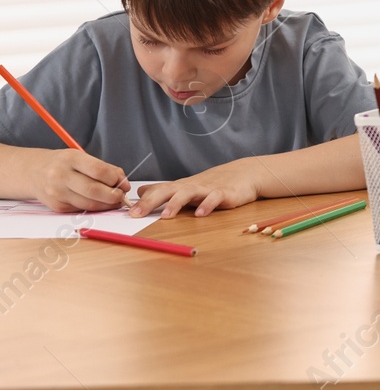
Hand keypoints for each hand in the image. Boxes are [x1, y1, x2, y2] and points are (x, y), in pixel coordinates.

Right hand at [31, 149, 129, 211]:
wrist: (33, 172)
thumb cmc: (64, 163)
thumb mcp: (81, 157)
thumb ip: (104, 168)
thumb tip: (123, 182)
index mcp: (71, 159)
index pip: (98, 170)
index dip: (115, 179)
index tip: (124, 183)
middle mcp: (61, 176)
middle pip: (93, 190)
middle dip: (113, 195)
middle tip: (122, 196)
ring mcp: (57, 192)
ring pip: (88, 203)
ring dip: (107, 205)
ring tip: (115, 201)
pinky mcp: (56, 206)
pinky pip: (81, 209)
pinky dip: (94, 208)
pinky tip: (100, 203)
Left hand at [130, 162, 259, 217]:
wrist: (243, 174)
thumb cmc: (212, 184)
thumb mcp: (186, 187)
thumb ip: (164, 190)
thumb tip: (140, 192)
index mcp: (179, 187)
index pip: (156, 192)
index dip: (140, 202)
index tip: (125, 213)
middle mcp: (190, 186)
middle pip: (166, 191)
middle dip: (150, 203)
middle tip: (135, 214)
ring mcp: (206, 189)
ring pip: (188, 193)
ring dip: (176, 204)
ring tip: (166, 216)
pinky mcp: (224, 193)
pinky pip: (214, 198)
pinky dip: (207, 205)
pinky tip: (201, 214)